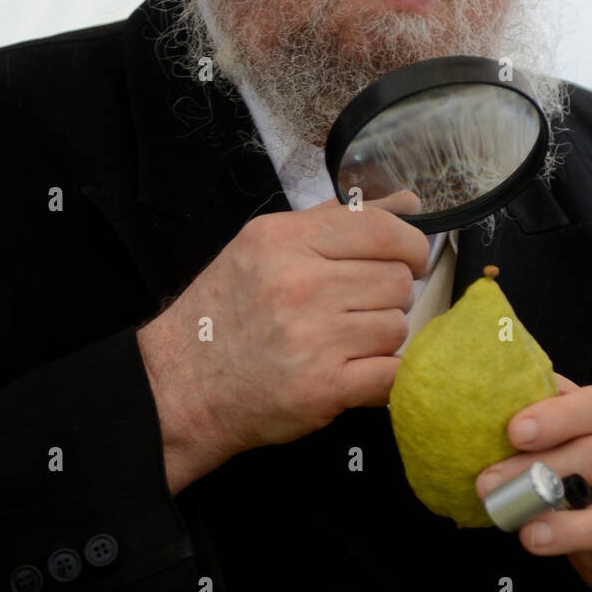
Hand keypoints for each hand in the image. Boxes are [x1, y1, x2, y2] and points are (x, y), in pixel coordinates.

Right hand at [138, 191, 428, 490]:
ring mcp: (312, 339)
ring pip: (396, 327)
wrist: (181, 384)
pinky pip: (392, 375)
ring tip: (346, 339)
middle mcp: (300, 284)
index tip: (409, 259)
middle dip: (389, 294)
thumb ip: (340, 218)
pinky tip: (359, 371)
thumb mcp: (267, 243)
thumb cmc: (227, 309)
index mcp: (287, 239)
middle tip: (360, 306)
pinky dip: (385, 376)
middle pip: (396, 281)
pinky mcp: (323, 389)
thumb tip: (409, 202)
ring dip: (381, 336)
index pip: (383, 229)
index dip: (411, 244)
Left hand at [474, 373, 591, 590]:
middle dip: (544, 471)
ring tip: (526, 531)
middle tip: (493, 483)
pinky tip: (558, 546)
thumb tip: (507, 393)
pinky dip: (589, 552)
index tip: (515, 431)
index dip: (559, 417)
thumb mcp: (589, 425)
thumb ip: (559, 407)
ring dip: (569, 526)